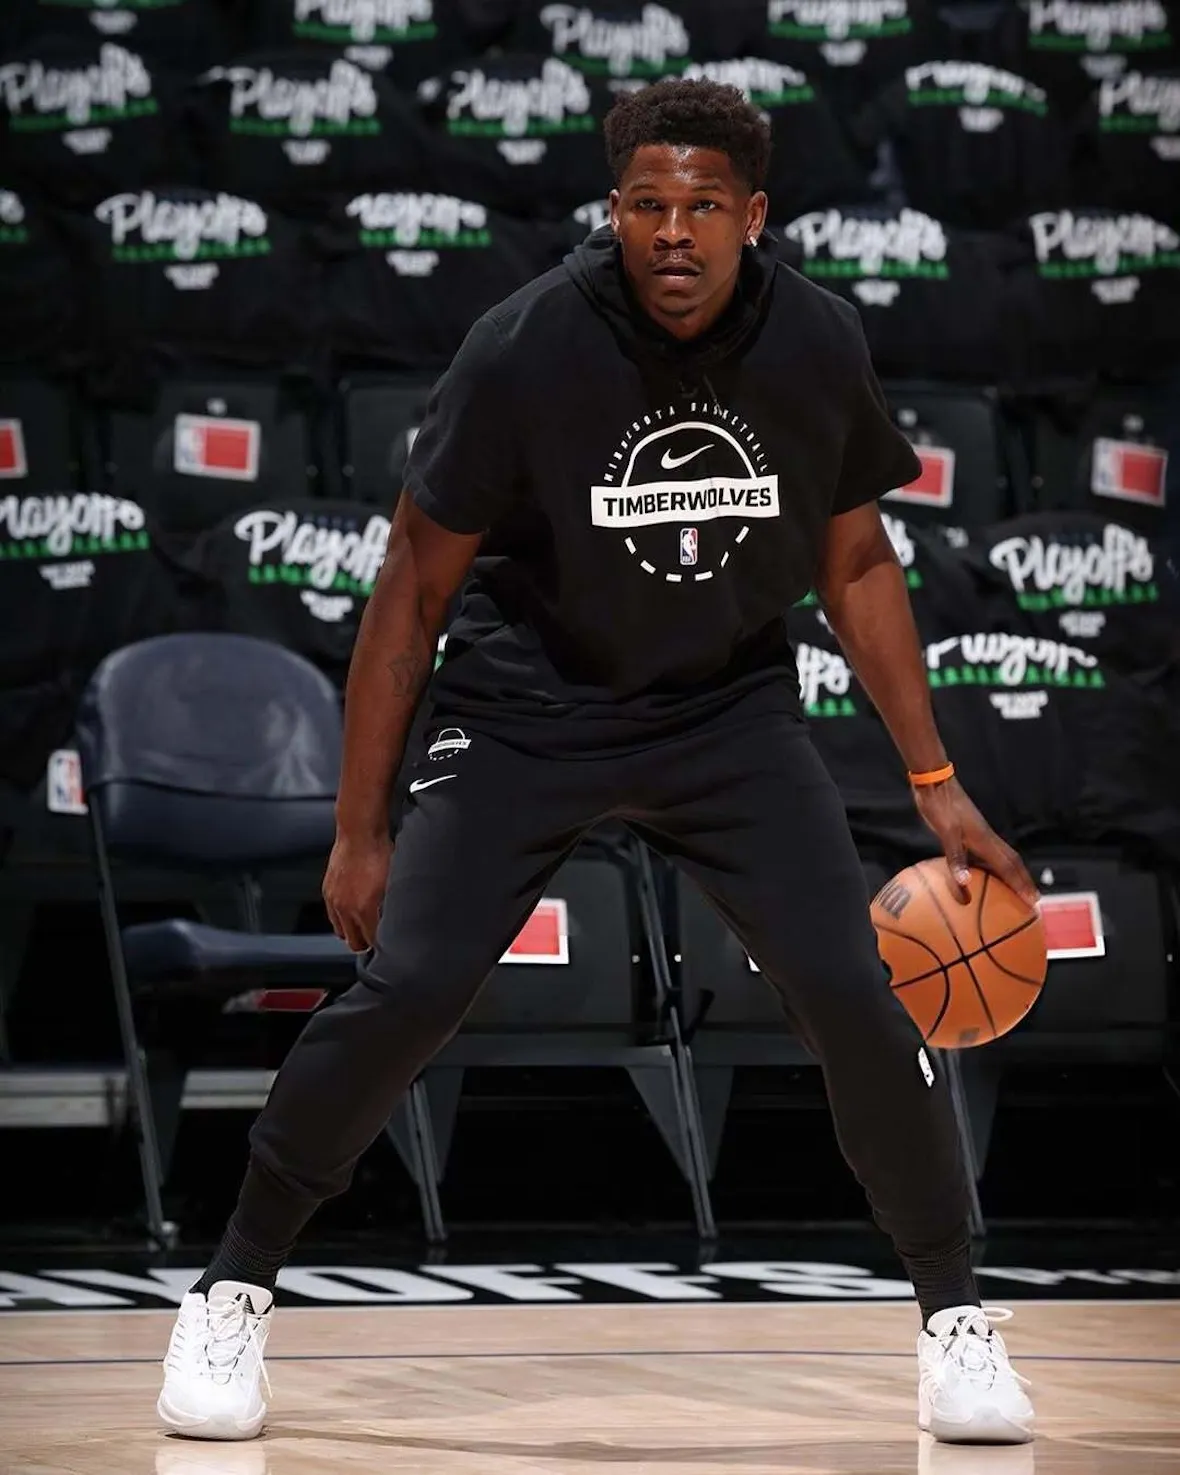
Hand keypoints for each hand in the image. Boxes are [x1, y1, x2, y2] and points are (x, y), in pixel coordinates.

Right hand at [322, 831, 391, 951]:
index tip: (390, 948)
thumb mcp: (394, 882)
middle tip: (378, 942)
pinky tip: (353, 914)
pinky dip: (342, 920)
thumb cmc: (381, 853)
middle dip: (366, 945)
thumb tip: (399, 923)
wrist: (360, 832)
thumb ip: (393, 907)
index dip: (382, 948)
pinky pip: (333, 916)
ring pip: (341, 931)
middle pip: (354, 942)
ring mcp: (334, 901)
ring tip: (365, 929)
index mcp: (365, 909)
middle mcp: (346, 909)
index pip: (372, 942)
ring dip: (352, 933)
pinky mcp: (327, 891)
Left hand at [911, 778, 1039, 908]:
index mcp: (985, 840)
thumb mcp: (946, 832)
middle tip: (1033, 899)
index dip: (1021, 885)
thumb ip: (956, 857)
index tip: (1033, 901)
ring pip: (1002, 857)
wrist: (935, 783)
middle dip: (1024, 881)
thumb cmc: (941, 806)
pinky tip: (984, 873)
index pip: (1009, 867)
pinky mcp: (970, 831)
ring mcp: (980, 834)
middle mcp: (987, 838)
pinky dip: (992, 866)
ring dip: (1011, 874)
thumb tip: (965, 881)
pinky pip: (987, 854)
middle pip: (1012, 863)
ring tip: (1016, 890)